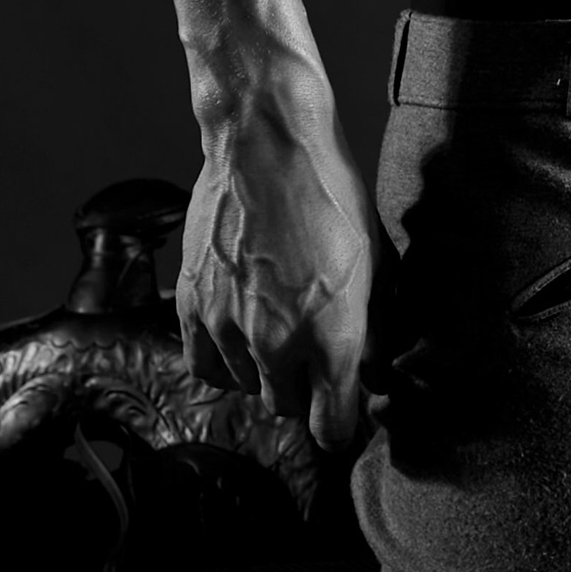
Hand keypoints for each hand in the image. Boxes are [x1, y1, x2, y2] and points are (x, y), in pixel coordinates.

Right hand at [178, 96, 374, 448]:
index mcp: (333, 336)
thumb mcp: (374, 259)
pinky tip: (241, 342)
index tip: (343, 409)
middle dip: (306, 390)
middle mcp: (280, 344)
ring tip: (280, 331)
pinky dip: (225, 364)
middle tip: (315, 356)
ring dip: (266, 372)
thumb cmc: (329, 192)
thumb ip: (375, 326)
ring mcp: (231, 329)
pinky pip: (206, 367)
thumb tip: (375, 369)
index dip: (341, 423)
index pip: (332, 427)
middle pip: (289, 408)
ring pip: (249, 388)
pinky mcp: (195, 308)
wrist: (267, 144)